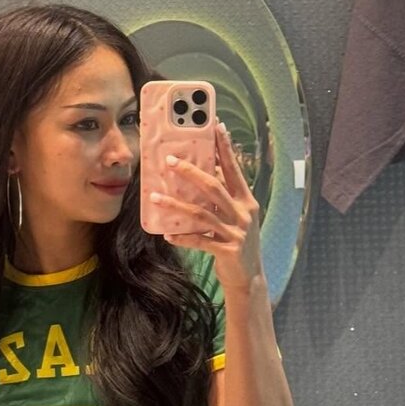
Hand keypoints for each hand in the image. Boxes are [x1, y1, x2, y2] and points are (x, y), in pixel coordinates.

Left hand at [148, 118, 262, 289]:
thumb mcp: (235, 218)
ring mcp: (236, 233)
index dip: (225, 148)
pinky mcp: (227, 251)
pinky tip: (167, 236)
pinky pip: (199, 241)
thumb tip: (205, 174)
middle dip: (190, 172)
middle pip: (214, 187)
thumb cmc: (237, 243)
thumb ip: (222, 199)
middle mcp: (243, 213)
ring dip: (176, 205)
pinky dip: (182, 238)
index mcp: (246, 201)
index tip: (215, 127)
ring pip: (201, 214)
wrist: (249, 278)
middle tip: (169, 161)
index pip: (234, 170)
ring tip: (155, 197)